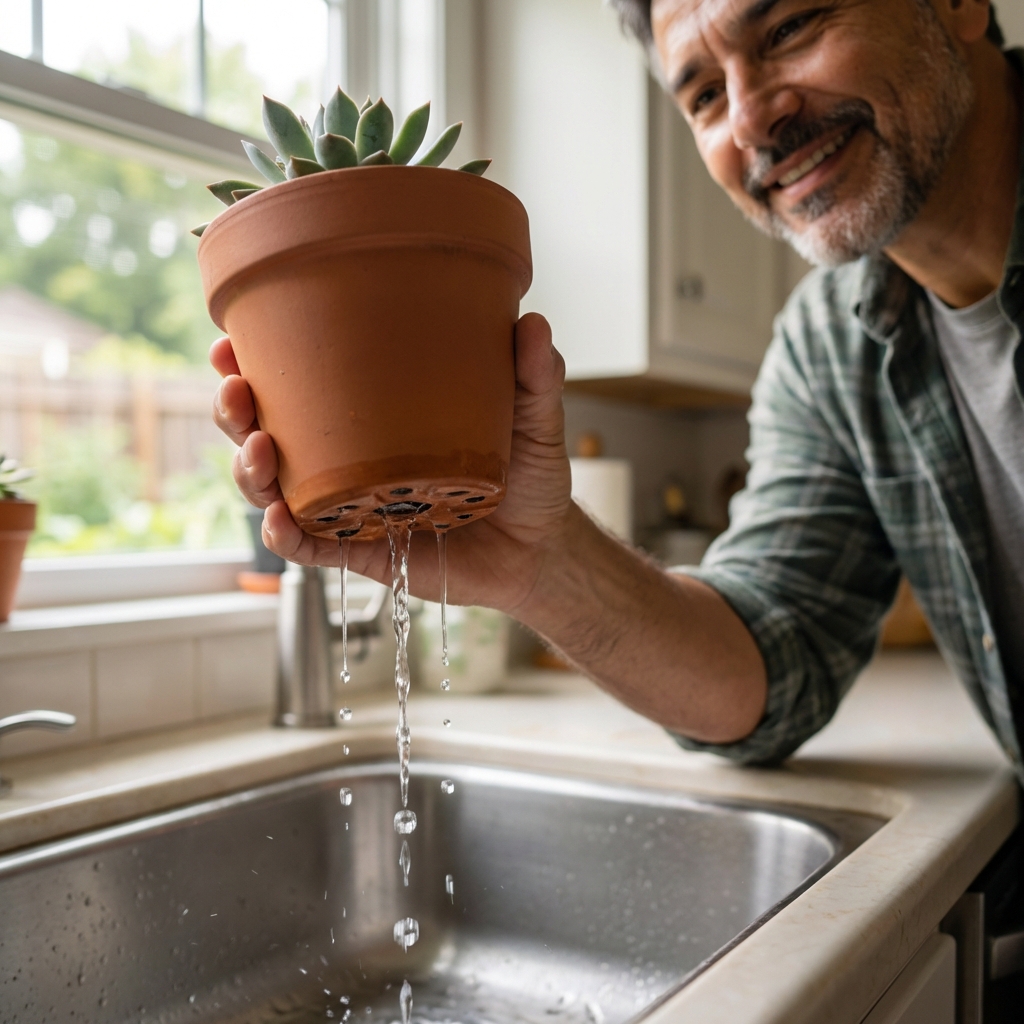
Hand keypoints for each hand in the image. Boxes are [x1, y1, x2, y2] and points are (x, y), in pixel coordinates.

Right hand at [210, 313, 572, 610]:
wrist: (542, 545)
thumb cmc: (528, 473)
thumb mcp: (533, 418)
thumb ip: (532, 374)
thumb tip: (533, 323)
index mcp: (370, 415)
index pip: (300, 383)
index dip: (254, 363)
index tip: (231, 341)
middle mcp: (347, 458)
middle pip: (266, 432)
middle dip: (235, 410)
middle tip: (236, 388)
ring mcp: (350, 506)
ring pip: (275, 489)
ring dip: (249, 470)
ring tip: (258, 447)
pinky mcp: (362, 551)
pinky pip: (311, 547)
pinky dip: (286, 535)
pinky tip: (279, 518)